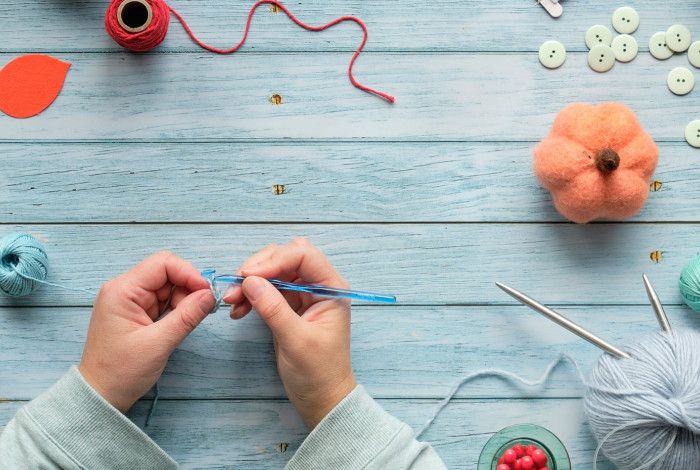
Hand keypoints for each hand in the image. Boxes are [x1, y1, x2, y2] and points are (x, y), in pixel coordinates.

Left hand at [79, 252, 214, 411]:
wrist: (100, 396)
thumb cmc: (122, 372)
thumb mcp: (159, 343)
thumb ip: (187, 315)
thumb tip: (210, 295)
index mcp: (122, 290)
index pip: (162, 263)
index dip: (188, 273)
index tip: (207, 292)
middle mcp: (124, 289)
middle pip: (166, 273)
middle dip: (187, 288)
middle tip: (200, 310)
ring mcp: (130, 301)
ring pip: (167, 287)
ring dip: (183, 300)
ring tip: (186, 322)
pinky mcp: (136, 312)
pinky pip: (162, 301)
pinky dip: (175, 309)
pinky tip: (177, 324)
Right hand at [224, 238, 356, 428]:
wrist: (321, 398)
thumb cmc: (319, 372)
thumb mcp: (296, 340)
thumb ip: (274, 308)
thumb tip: (250, 281)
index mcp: (331, 288)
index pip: (304, 255)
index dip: (275, 260)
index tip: (249, 275)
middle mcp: (318, 285)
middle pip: (286, 256)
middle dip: (260, 267)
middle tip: (237, 285)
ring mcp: (303, 294)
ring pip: (273, 271)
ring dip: (250, 281)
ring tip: (231, 301)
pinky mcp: (288, 305)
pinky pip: (266, 288)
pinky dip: (250, 294)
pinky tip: (238, 310)